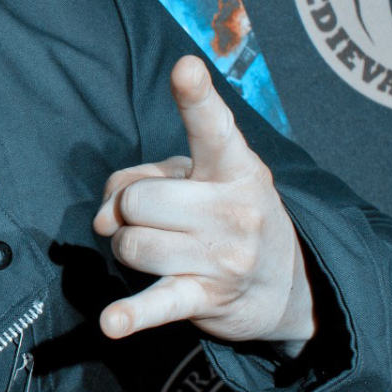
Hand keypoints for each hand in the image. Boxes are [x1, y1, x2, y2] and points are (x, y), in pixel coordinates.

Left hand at [93, 56, 315, 351]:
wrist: (289, 285)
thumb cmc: (226, 215)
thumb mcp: (199, 180)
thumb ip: (140, 179)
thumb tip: (102, 221)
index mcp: (234, 167)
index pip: (212, 127)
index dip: (196, 97)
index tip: (185, 68)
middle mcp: (233, 209)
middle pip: (138, 200)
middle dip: (131, 210)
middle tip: (157, 219)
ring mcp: (223, 257)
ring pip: (132, 244)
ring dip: (130, 248)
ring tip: (159, 249)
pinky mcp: (207, 298)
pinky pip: (158, 305)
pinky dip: (131, 316)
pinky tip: (112, 324)